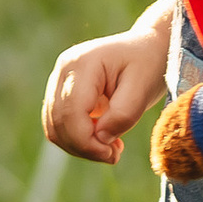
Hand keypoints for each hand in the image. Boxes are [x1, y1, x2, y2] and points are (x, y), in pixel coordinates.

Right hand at [42, 18, 167, 164]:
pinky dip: (78, 140)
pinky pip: (59, 126)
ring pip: (54, 127)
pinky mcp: (62, 93)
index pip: (71, 112)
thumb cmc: (148, 64)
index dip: (87, 141)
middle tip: (114, 154)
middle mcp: (64, 70)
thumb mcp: (143, 88)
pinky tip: (103, 139)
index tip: (112, 154)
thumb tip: (100, 139)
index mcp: (82, 63)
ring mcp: (59, 80)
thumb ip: (123, 114)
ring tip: (111, 148)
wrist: (148, 47)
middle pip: (59, 122)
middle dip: (84, 147)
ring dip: (80, 146)